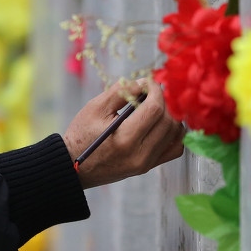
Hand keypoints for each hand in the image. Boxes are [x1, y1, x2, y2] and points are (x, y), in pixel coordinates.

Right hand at [63, 79, 184, 188]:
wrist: (75, 167)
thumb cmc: (82, 135)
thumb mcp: (95, 108)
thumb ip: (121, 92)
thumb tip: (144, 83)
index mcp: (125, 139)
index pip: (154, 109)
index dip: (155, 90)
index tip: (148, 83)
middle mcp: (139, 154)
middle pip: (168, 121)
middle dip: (164, 101)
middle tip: (152, 92)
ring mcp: (146, 163)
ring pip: (176, 134)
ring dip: (171, 115)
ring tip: (156, 106)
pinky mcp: (148, 167)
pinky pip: (175, 148)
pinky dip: (173, 133)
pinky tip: (161, 124)